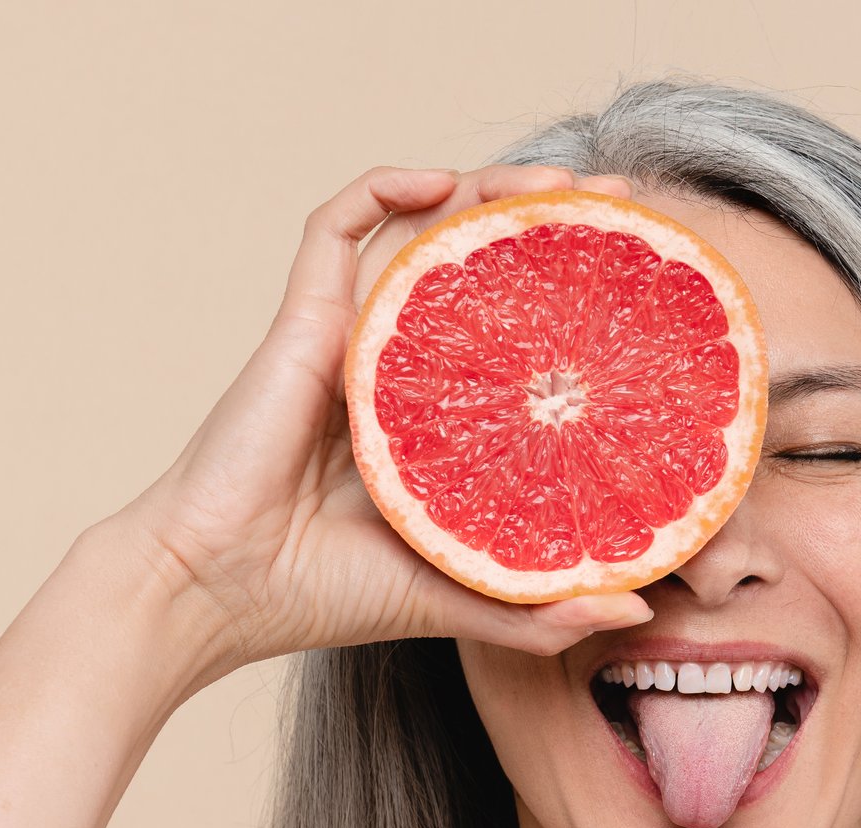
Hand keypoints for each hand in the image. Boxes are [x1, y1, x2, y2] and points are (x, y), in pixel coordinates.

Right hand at [103, 162, 653, 683]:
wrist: (216, 590)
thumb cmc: (322, 597)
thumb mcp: (460, 599)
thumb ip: (543, 608)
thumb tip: (641, 610)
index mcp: (438, 421)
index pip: (518, 334)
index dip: (576, 300)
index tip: (643, 286)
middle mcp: (400, 367)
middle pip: (483, 266)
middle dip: (552, 224)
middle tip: (623, 205)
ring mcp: (352, 337)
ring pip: (424, 231)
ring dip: (490, 190)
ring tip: (561, 182)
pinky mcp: (304, 322)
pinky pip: (336, 229)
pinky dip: (382, 189)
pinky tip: (437, 183)